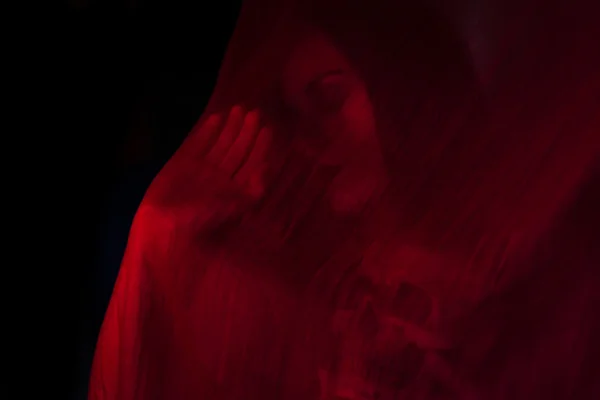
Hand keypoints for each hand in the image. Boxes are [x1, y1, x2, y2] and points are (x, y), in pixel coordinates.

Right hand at [142, 105, 271, 232]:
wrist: (163, 225)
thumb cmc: (201, 220)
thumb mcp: (234, 208)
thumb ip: (251, 189)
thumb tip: (267, 168)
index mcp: (234, 189)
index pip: (251, 163)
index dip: (260, 147)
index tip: (267, 129)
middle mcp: (220, 177)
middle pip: (238, 150)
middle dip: (247, 132)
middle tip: (255, 112)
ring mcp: (202, 169)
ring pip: (220, 144)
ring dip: (230, 127)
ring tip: (238, 109)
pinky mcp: (182, 162)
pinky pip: (197, 143)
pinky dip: (206, 131)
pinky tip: (215, 118)